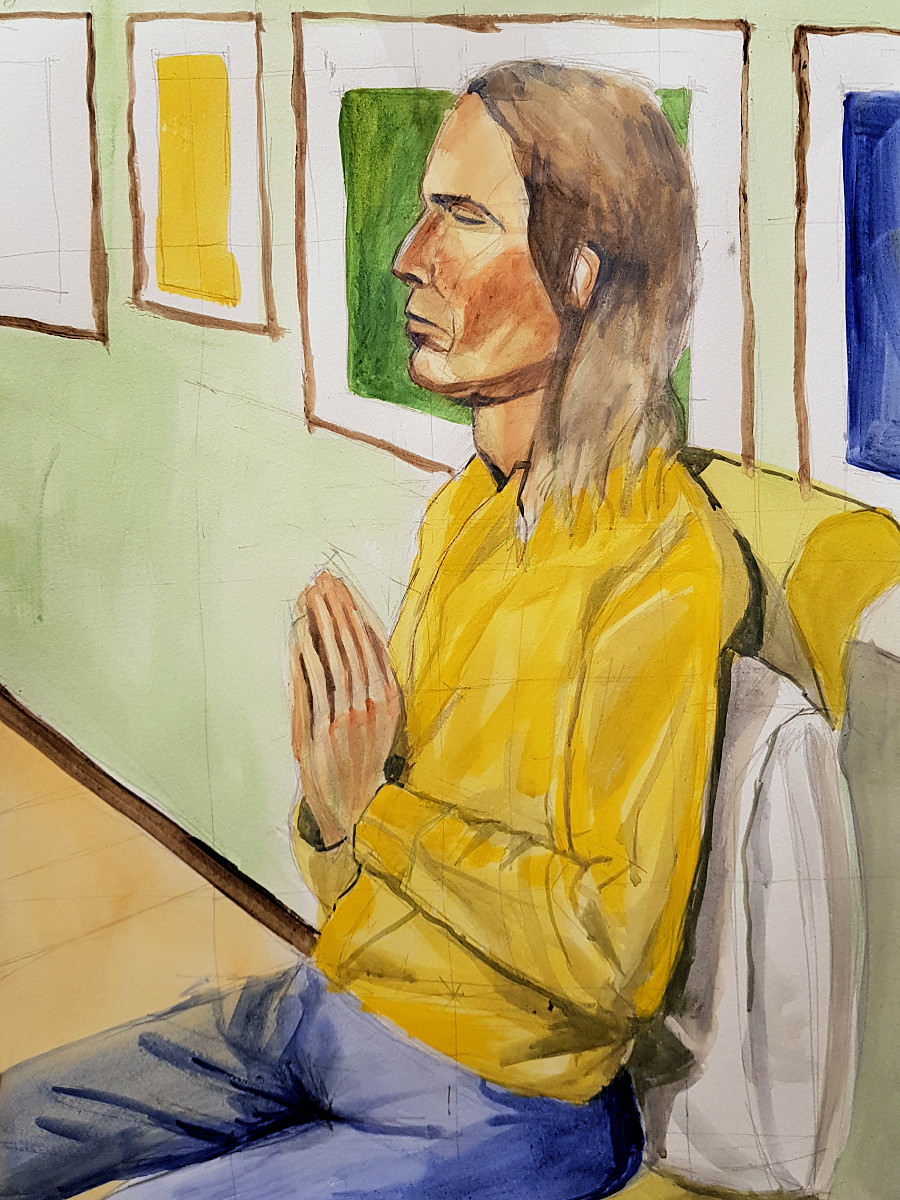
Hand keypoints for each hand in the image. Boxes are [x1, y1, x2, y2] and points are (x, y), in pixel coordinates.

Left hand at [290, 571, 401, 846]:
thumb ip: (368, 683)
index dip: (354, 612)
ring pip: (333, 660)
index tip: (340, 587)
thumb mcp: (380, 721)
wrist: (353, 810)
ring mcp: (347, 718)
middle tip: (321, 580)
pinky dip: (307, 657)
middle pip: (352, 645)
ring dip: (320, 625)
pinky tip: (299, 635)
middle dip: (335, 609)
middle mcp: (372, 705)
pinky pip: (314, 686)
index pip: (372, 643)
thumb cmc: (363, 762)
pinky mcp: (322, 732)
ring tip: (309, 597)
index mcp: (390, 698)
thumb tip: (353, 641)